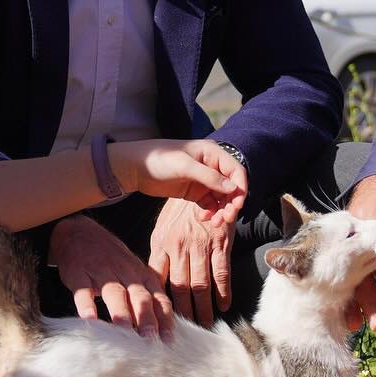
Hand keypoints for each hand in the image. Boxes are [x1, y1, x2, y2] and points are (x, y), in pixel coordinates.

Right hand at [48, 213, 173, 339]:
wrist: (79, 232)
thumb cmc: (112, 259)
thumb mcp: (133, 273)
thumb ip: (146, 298)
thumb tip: (160, 330)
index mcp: (142, 275)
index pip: (159, 298)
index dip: (165, 318)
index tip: (169, 340)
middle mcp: (125, 273)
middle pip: (140, 297)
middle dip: (147, 318)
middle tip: (151, 339)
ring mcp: (102, 273)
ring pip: (114, 293)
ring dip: (120, 312)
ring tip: (125, 331)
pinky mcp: (79, 274)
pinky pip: (83, 291)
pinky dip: (86, 305)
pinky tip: (89, 319)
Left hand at [111, 139, 247, 223]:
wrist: (135, 168)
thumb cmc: (159, 159)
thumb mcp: (185, 166)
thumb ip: (209, 177)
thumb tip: (233, 188)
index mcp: (212, 153)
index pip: (236, 171)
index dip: (240, 188)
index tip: (237, 206)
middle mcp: (211, 166)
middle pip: (231, 186)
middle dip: (232, 203)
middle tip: (226, 219)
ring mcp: (203, 180)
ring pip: (222, 198)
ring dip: (222, 210)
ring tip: (214, 223)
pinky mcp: (194, 192)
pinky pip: (210, 204)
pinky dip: (210, 212)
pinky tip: (204, 218)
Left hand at [149, 197, 233, 325]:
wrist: (204, 181)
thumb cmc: (180, 210)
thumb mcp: (162, 229)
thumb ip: (159, 255)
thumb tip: (152, 283)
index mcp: (161, 243)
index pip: (157, 279)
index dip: (158, 301)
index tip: (158, 320)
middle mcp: (180, 247)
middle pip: (180, 288)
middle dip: (183, 313)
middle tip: (185, 333)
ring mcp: (201, 246)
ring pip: (200, 285)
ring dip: (204, 309)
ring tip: (205, 326)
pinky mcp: (221, 243)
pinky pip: (222, 273)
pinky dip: (223, 292)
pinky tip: (223, 306)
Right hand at [343, 174, 375, 332]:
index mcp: (367, 221)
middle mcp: (355, 235)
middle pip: (359, 271)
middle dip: (368, 299)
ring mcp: (351, 242)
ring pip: (352, 275)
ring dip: (357, 301)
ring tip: (360, 326)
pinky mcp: (353, 248)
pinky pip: (352, 271)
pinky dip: (353, 290)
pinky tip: (352, 312)